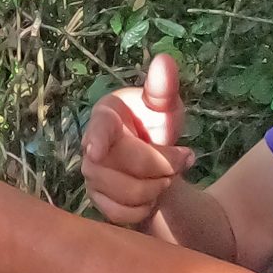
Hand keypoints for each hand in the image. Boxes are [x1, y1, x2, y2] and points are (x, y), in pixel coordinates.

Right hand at [81, 53, 194, 227]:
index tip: (97, 150)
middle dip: (160, 166)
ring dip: (154, 189)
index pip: (98, 128)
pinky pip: (120, 214)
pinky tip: (151, 196)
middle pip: (120, 165)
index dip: (98, 139)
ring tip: (166, 177)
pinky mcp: (98, 202)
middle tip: (182, 160)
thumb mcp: (166, 107)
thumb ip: (164, 87)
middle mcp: (90, 146)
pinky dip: (143, 209)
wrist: (159, 164)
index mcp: (105, 115)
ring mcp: (92, 176)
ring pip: (122, 193)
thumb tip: (164, 59)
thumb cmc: (158, 127)